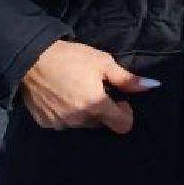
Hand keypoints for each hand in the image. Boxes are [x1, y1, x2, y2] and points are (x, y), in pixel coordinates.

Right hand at [18, 40, 156, 133]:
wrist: (31, 59)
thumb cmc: (71, 58)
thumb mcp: (103, 63)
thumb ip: (127, 79)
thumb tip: (152, 85)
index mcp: (96, 106)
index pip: (123, 126)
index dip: (125, 113)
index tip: (120, 99)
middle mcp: (79, 120)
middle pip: (101, 123)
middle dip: (104, 110)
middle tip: (96, 89)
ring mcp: (61, 123)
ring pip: (82, 123)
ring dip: (84, 112)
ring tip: (76, 90)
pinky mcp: (45, 122)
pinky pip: (64, 122)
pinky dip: (66, 113)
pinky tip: (61, 96)